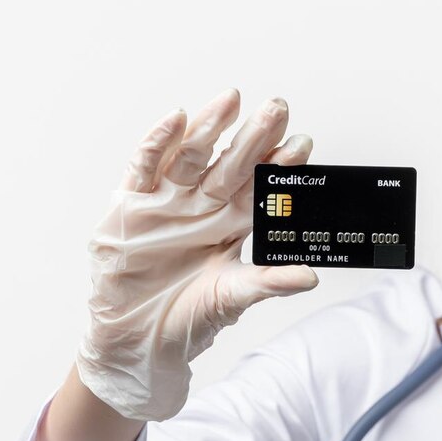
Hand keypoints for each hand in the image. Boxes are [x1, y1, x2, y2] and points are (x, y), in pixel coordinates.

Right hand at [75, 88, 318, 420]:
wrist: (138, 340)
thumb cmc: (186, 318)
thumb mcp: (231, 298)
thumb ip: (269, 282)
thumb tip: (310, 276)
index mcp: (230, 223)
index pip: (260, 186)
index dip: (279, 165)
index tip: (303, 145)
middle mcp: (201, 205)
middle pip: (231, 162)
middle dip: (253, 135)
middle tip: (277, 108)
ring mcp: (167, 201)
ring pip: (191, 154)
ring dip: (210, 126)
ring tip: (231, 100)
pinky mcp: (131, 204)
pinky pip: (145, 165)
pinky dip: (158, 141)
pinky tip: (176, 120)